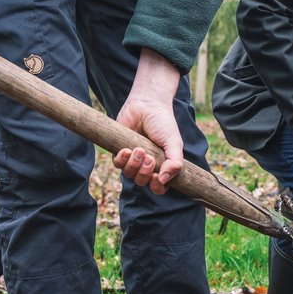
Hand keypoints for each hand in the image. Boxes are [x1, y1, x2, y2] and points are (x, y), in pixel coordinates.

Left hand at [114, 48, 183, 194]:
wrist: (147, 105)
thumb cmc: (163, 124)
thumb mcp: (174, 143)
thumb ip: (175, 162)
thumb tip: (164, 180)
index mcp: (163, 166)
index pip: (159, 188)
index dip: (157, 187)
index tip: (158, 177)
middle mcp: (147, 166)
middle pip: (142, 182)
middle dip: (144, 173)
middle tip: (149, 158)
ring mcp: (133, 159)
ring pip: (129, 175)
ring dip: (133, 165)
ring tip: (139, 150)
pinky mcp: (120, 151)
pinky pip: (117, 164)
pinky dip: (121, 160)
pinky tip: (127, 149)